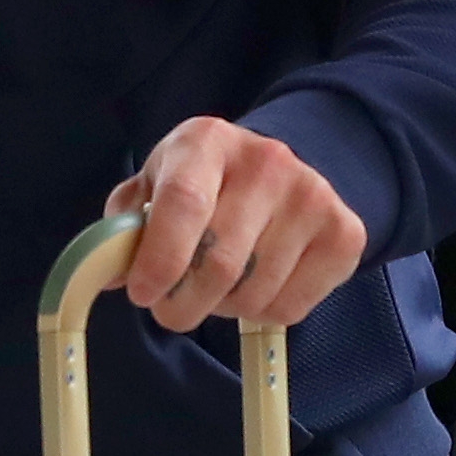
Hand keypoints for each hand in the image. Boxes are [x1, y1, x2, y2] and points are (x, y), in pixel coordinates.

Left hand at [105, 118, 368, 334]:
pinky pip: (291, 307)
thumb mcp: (155, 186)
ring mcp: (313, 196)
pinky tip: (257, 283)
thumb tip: (110, 274)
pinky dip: (264, 312)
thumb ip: (125, 228)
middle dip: (183, 304)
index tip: (142, 294)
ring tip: (219, 285)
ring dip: (224, 308)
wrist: (284, 168)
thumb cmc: (203, 184)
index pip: (185, 204)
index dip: (160, 259)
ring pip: (254, 293)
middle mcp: (267, 161)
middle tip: (170, 309)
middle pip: (220, 262)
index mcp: (207, 142)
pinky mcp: (345, 233)